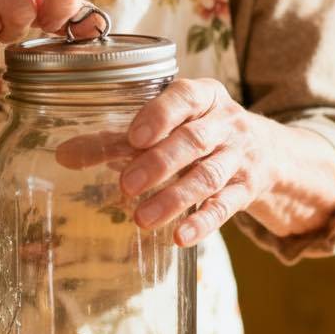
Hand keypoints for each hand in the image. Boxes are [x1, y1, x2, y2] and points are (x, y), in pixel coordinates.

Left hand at [118, 78, 278, 246]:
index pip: (184, 98)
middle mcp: (226, 122)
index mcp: (204, 96)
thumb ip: (116, 140)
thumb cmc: (201, 132)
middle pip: (194, 141)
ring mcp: (239, 156)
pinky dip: (203, 222)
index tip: (134, 137)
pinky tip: (181, 237)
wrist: (268, 152)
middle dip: (159, 163)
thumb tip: (66, 155)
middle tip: (126, 185)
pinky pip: (226, 206)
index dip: (160, 116)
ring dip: (174, 198)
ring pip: (208, 176)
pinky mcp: (247, 189)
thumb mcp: (169, 125)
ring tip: (142, 219)